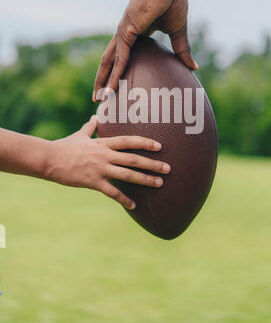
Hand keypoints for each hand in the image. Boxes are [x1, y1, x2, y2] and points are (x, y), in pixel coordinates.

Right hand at [45, 116, 170, 209]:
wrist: (49, 159)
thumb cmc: (64, 147)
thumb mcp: (79, 135)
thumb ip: (89, 128)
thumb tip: (94, 117)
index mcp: (103, 143)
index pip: (128, 141)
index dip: (145, 143)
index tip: (159, 145)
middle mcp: (105, 155)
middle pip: (133, 159)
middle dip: (152, 163)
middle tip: (168, 168)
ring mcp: (100, 169)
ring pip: (128, 175)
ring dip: (145, 180)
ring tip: (160, 184)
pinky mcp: (93, 182)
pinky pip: (112, 192)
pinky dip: (124, 199)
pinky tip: (134, 205)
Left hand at [93, 0, 197, 100]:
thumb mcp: (178, 30)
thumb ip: (182, 49)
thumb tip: (193, 67)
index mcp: (136, 32)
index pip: (123, 56)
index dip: (117, 70)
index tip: (115, 85)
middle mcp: (125, 33)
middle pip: (110, 61)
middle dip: (104, 79)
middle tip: (99, 98)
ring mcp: (123, 32)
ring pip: (110, 62)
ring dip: (103, 81)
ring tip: (99, 99)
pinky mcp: (127, 31)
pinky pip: (120, 58)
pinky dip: (115, 74)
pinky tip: (111, 88)